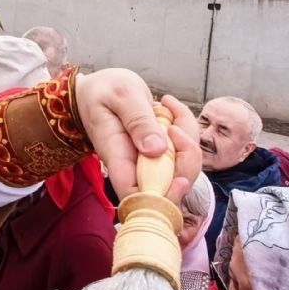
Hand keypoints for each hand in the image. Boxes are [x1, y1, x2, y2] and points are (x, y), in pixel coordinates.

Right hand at [73, 70, 199, 203]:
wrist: (99, 90)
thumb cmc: (104, 91)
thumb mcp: (121, 96)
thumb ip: (138, 121)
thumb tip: (157, 150)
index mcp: (118, 159)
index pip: (137, 197)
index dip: (162, 199)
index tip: (180, 179)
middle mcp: (135, 167)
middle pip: (169, 188)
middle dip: (187, 161)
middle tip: (175, 125)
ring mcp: (150, 161)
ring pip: (183, 168)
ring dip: (188, 139)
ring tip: (170, 106)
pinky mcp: (161, 152)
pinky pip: (184, 150)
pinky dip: (187, 129)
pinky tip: (171, 107)